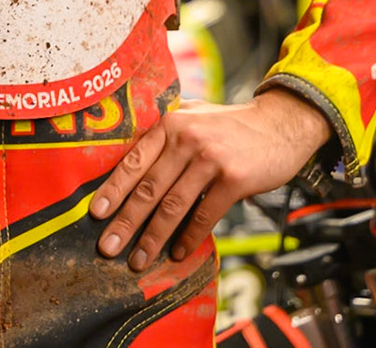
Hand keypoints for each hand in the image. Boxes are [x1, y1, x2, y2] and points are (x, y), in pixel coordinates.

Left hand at [89, 90, 329, 270]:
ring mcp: (210, 159)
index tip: (95, 214)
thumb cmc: (231, 124)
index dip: (113, 190)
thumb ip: (167, 132)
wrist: (281, 123)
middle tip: (107, 247)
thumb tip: (131, 158)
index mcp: (170, 124)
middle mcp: (186, 139)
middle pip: (148, 188)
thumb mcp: (194, 115)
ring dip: (153, 238)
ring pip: (173, 206)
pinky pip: (205, 214)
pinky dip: (189, 237)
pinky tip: (177, 253)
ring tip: (138, 259)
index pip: (133, 161)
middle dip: (125, 222)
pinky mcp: (234, 179)